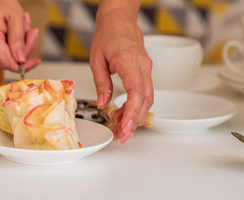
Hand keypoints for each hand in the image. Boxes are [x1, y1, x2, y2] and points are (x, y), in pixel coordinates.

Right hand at [0, 0, 40, 71]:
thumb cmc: (2, 4)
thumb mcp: (16, 17)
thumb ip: (18, 40)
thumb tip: (21, 60)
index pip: (6, 62)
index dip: (23, 65)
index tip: (36, 61)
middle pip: (8, 61)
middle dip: (24, 52)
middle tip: (31, 33)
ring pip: (7, 59)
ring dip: (19, 48)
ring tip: (22, 29)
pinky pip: (3, 56)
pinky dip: (13, 48)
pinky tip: (15, 35)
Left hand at [90, 16, 152, 142]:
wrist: (119, 21)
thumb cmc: (107, 36)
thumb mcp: (96, 60)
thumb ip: (101, 83)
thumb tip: (103, 104)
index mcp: (128, 61)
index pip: (136, 91)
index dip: (132, 111)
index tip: (125, 126)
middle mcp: (142, 66)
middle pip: (145, 99)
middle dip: (134, 121)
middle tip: (121, 135)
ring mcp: (146, 69)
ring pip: (147, 99)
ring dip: (135, 116)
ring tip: (120, 128)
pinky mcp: (145, 72)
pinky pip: (144, 93)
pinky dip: (135, 107)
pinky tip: (123, 114)